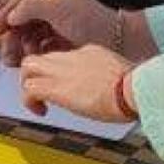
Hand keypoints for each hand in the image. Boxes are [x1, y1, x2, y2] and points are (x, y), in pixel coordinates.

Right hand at [5, 0, 118, 59]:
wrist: (116, 41)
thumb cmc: (91, 22)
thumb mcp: (60, 10)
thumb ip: (31, 8)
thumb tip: (10, 15)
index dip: (7, 12)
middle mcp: (53, 5)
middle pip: (22, 18)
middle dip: (12, 35)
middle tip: (7, 51)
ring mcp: (55, 23)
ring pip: (27, 34)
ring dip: (21, 46)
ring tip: (21, 57)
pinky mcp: (58, 39)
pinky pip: (37, 45)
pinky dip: (32, 52)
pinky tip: (35, 57)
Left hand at [20, 45, 135, 121]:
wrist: (132, 89)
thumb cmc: (135, 87)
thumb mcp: (122, 75)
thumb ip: (110, 78)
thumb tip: (112, 90)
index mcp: (92, 51)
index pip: (66, 56)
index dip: (61, 72)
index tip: (68, 87)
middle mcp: (73, 56)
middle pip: (42, 57)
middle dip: (36, 74)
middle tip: (43, 93)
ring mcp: (63, 70)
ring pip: (28, 66)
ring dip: (28, 84)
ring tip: (38, 102)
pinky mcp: (56, 88)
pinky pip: (29, 90)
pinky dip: (29, 102)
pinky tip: (40, 112)